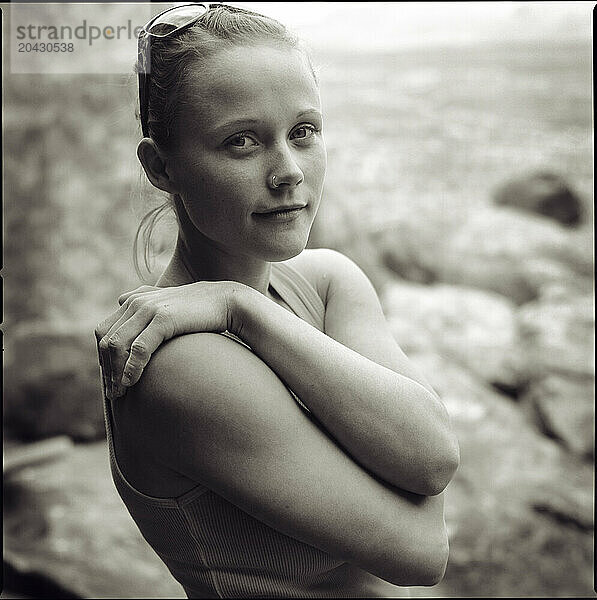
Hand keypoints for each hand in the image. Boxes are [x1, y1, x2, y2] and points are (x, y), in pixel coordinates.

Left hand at [95, 280, 239, 398]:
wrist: (226, 302)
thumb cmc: (199, 310)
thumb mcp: (168, 304)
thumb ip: (146, 304)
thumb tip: (124, 303)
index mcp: (135, 299)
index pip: (104, 330)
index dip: (103, 357)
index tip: (110, 378)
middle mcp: (137, 301)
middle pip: (106, 339)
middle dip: (106, 368)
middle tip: (113, 392)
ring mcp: (148, 309)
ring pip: (118, 345)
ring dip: (115, 372)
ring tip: (120, 392)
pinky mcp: (163, 318)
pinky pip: (139, 348)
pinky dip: (131, 367)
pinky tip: (131, 382)